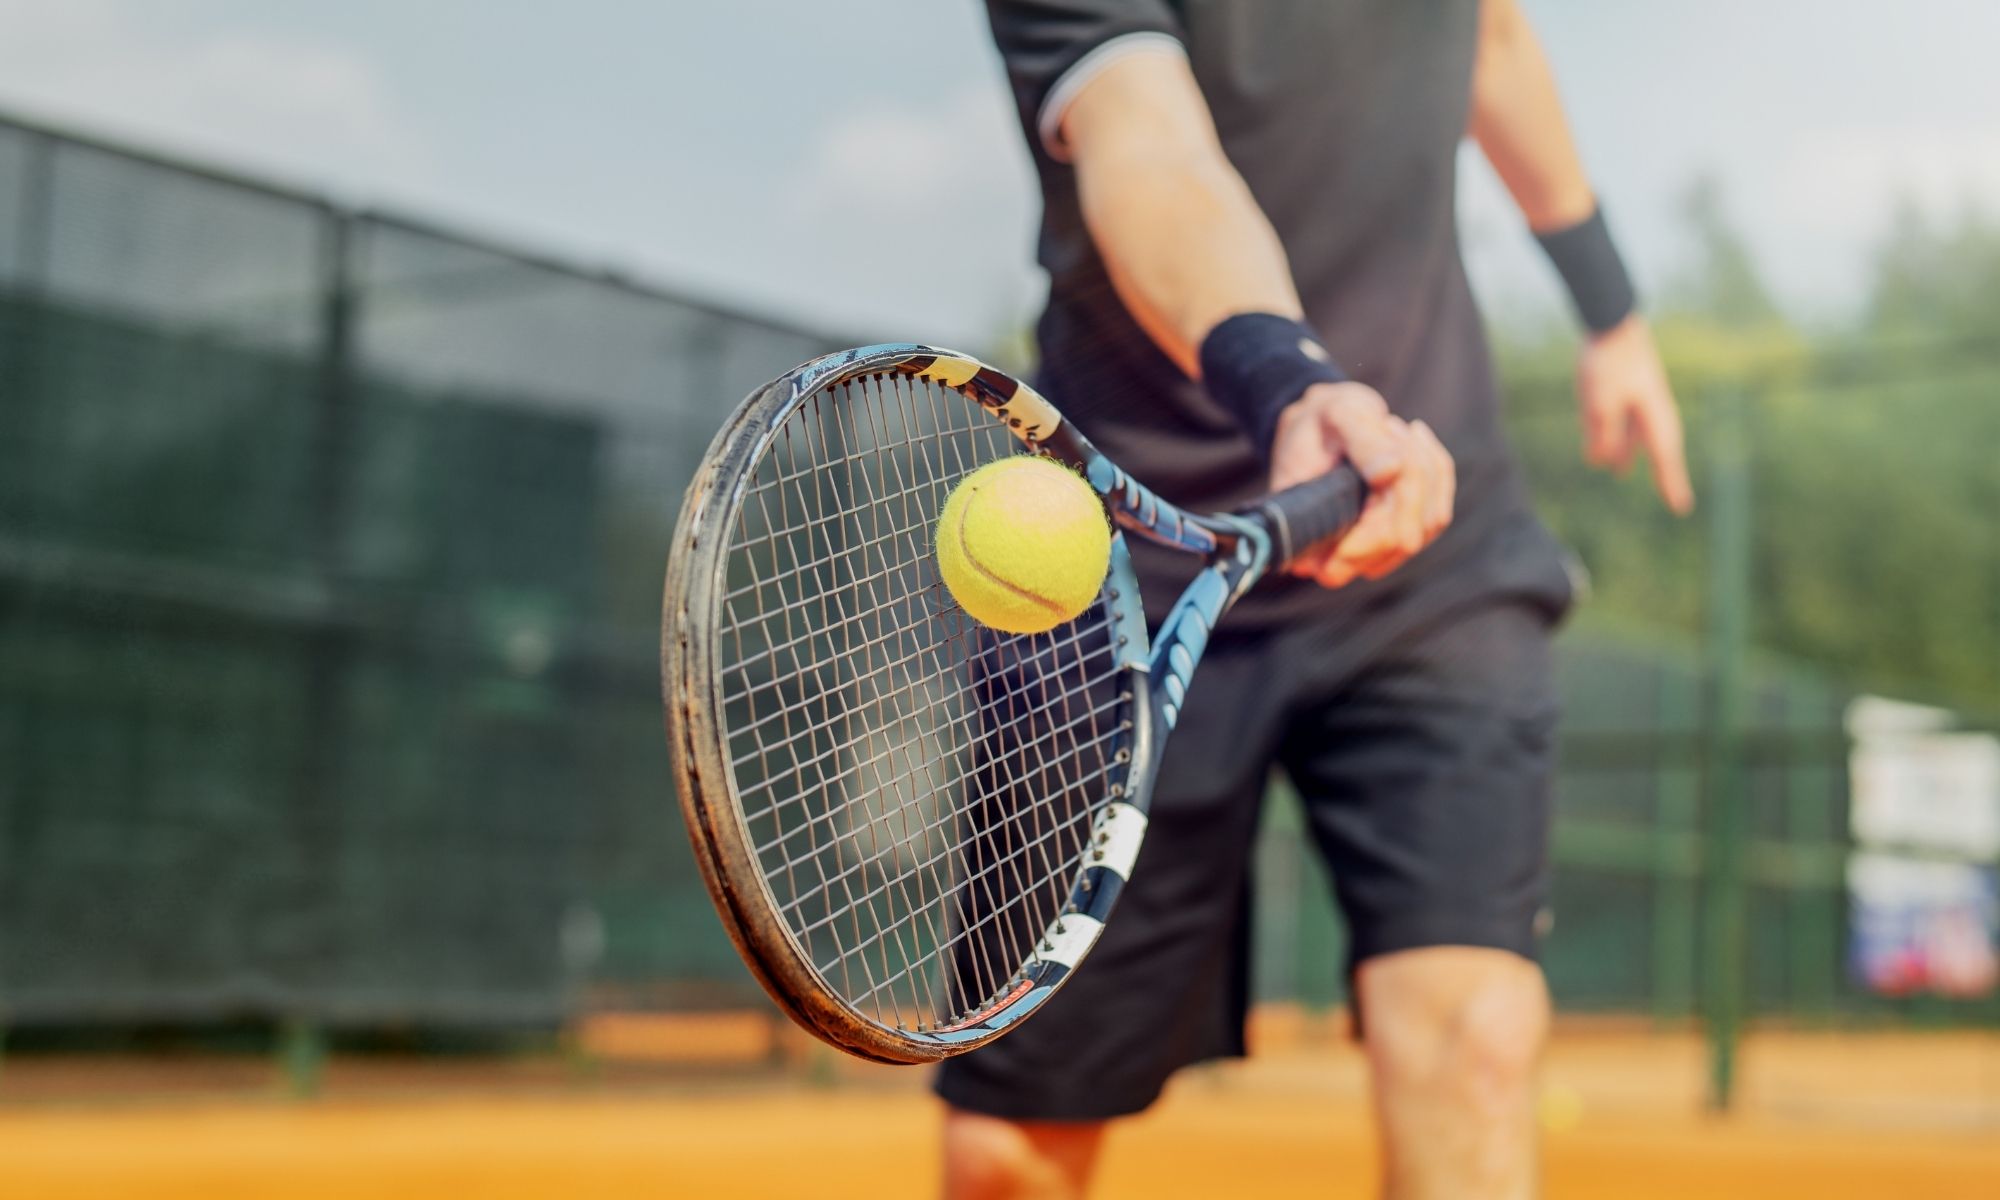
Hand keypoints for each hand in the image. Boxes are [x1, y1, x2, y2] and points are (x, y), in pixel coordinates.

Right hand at [1268, 381, 1454, 588]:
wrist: (1324, 424)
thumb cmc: (1321, 422)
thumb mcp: (1336, 417)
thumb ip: (1361, 442)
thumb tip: (1393, 470)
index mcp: (1303, 541)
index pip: (1353, 553)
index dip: (1378, 513)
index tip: (1385, 456)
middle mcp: (1337, 561)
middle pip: (1401, 539)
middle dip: (1409, 479)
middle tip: (1388, 427)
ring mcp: (1373, 555)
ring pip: (1426, 525)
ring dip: (1423, 470)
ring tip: (1392, 429)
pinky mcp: (1401, 540)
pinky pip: (1438, 514)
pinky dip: (1436, 471)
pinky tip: (1415, 439)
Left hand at [1577, 314, 1692, 513]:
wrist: (1611, 323)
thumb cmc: (1609, 364)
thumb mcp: (1599, 406)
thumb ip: (1603, 436)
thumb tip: (1601, 462)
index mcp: (1654, 416)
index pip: (1665, 459)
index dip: (1672, 484)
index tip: (1681, 508)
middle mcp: (1652, 411)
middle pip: (1656, 449)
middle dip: (1661, 472)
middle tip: (1676, 500)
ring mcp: (1640, 398)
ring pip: (1634, 433)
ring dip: (1627, 452)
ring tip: (1621, 472)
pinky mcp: (1625, 388)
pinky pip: (1621, 418)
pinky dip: (1615, 432)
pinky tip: (1600, 441)